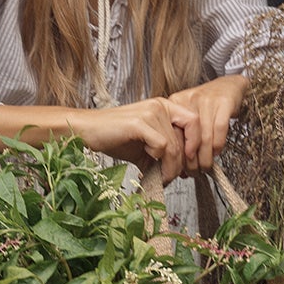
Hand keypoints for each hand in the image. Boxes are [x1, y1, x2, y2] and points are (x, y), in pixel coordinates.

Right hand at [72, 97, 194, 183]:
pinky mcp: (140, 123)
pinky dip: (160, 162)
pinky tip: (150, 166)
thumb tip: (181, 172)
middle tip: (175, 176)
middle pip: (189, 136)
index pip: (195, 123)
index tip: (189, 164)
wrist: (87, 131)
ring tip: (162, 177)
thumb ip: (165, 153)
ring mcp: (150, 112)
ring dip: (171, 167)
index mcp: (164, 107)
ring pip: (175, 145)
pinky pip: (162, 147)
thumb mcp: (145, 146)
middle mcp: (160, 105)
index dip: (196, 145)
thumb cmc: (114, 136)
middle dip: (185, 162)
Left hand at [166, 74, 246, 173]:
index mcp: (174, 104)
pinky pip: (219, 130)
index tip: (181, 170)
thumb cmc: (207, 106)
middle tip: (195, 173)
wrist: (228, 86)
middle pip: (188, 138)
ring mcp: (206, 101)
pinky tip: (216, 152)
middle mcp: (188, 101)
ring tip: (206, 167)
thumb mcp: (189, 117)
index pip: (173, 136)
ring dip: (205, 158)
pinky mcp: (223, 103)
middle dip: (191, 161)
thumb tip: (180, 169)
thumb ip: (183, 138)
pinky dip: (218, 146)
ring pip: (204, 137)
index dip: (177, 157)